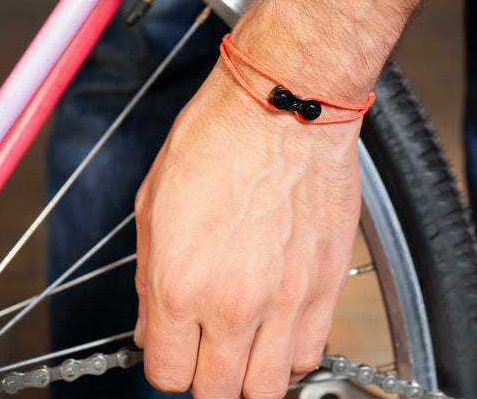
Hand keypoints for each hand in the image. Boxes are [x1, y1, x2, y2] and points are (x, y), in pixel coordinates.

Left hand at [134, 61, 361, 397]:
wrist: (285, 105)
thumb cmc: (220, 136)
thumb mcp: (155, 201)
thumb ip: (149, 276)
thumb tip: (151, 324)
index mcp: (179, 282)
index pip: (167, 373)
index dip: (167, 361)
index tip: (175, 344)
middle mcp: (232, 303)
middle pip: (217, 392)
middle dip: (206, 376)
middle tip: (209, 346)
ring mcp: (286, 298)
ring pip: (267, 388)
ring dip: (251, 373)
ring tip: (247, 341)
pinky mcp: (327, 283)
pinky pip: (310, 353)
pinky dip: (292, 351)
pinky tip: (281, 323)